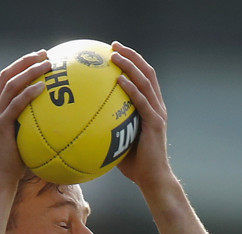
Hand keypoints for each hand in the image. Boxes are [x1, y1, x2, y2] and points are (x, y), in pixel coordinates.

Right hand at [0, 50, 50, 183]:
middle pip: (6, 75)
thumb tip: (56, 120)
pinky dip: (28, 93)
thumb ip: (32, 126)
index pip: (5, 79)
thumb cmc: (15, 165)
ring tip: (47, 65)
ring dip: (29, 71)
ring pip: (10, 85)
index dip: (21, 65)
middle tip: (45, 54)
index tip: (39, 57)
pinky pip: (15, 104)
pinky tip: (43, 87)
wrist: (0, 179)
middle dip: (26, 61)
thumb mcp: (23, 140)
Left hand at [110, 42, 171, 189]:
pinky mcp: (155, 123)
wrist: (153, 179)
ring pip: (145, 81)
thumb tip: (84, 130)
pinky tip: (119, 80)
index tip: (115, 53)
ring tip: (115, 55)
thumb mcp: (118, 145)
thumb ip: (107, 132)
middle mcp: (156, 106)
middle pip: (146, 72)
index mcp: (150, 109)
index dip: (131, 63)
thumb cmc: (135, 167)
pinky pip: (141, 101)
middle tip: (113, 46)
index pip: (143, 79)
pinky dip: (131, 88)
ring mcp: (157, 113)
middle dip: (130, 56)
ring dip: (130, 65)